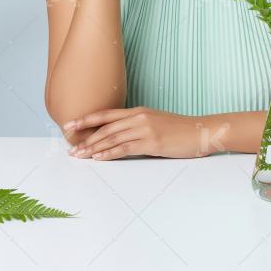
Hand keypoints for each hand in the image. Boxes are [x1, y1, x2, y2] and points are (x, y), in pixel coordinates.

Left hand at [63, 106, 210, 159]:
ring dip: (93, 148)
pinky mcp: (152, 142)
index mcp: (139, 111)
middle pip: (105, 127)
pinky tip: (99, 159)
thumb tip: (120, 136)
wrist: (201, 131)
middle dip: (85, 138)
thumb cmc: (179, 130)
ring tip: (79, 155)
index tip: (70, 125)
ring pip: (112, 138)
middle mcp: (139, 117)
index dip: (86, 119)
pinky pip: (126, 148)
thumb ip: (138, 126)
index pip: (106, 114)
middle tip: (70, 148)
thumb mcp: (155, 122)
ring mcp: (145, 129)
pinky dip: (110, 154)